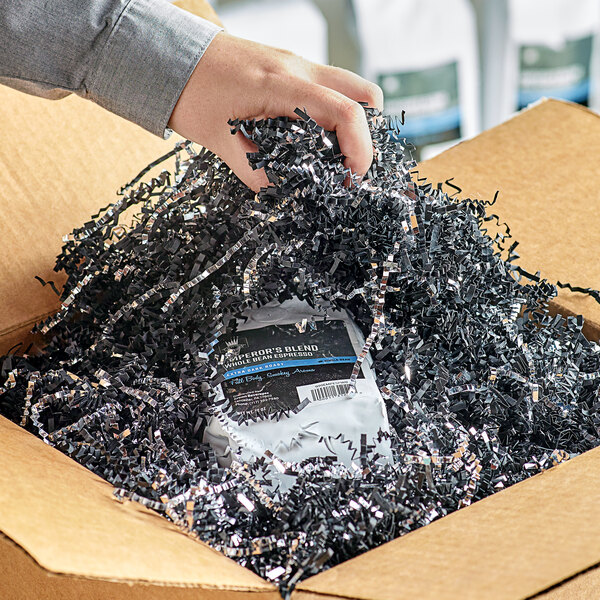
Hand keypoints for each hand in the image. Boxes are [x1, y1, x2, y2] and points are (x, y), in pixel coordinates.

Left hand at [168, 32, 383, 190]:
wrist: (171, 56)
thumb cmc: (190, 92)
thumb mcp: (218, 141)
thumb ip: (254, 173)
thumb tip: (282, 197)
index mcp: (282, 84)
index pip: (344, 111)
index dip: (360, 150)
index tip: (352, 179)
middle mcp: (298, 67)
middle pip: (364, 93)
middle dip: (368, 136)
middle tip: (347, 167)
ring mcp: (298, 64)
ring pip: (351, 89)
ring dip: (352, 125)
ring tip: (332, 157)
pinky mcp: (292, 69)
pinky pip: (330, 90)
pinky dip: (334, 115)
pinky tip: (313, 139)